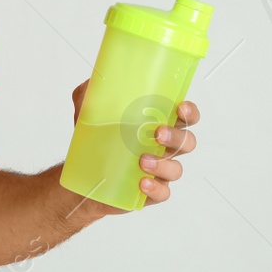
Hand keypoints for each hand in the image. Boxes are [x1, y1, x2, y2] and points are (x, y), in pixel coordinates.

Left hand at [70, 79, 200, 216]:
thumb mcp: (88, 111)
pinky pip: (163, 193)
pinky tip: (142, 182)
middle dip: (177, 137)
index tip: (180, 107)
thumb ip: (91, 92)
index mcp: (158, 124)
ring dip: (163, 164)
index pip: (186, 117)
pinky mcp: (149, 192)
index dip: (190, 112)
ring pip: (176, 169)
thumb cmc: (95, 138)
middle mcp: (164, 148)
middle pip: (187, 142)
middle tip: (157, 133)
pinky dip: (156, 188)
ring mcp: (159, 171)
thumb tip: (95, 77)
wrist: (82, 173)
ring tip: (141, 160)